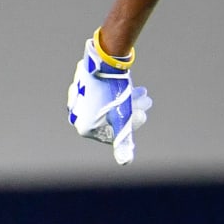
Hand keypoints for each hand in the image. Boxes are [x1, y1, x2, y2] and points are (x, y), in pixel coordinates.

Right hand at [67, 30, 151, 164]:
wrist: (104, 60)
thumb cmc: (113, 94)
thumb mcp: (122, 118)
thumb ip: (123, 139)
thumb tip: (126, 162)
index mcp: (84, 126)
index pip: (113, 132)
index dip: (131, 124)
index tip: (143, 114)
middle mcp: (77, 113)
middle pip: (111, 116)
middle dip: (131, 109)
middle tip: (146, 100)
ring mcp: (78, 97)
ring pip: (107, 102)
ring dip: (127, 98)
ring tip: (142, 91)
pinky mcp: (81, 83)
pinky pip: (102, 91)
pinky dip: (116, 90)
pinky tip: (130, 83)